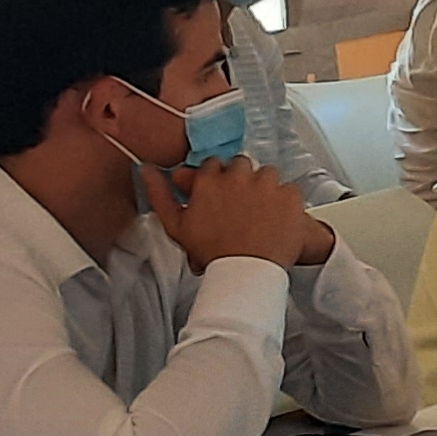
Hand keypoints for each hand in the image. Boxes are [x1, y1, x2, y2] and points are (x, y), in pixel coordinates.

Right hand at [144, 159, 309, 269]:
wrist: (248, 271)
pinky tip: (278, 218)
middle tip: (242, 203)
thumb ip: (159, 194)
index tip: (222, 193)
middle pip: (241, 165)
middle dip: (240, 179)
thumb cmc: (213, 252)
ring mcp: (267, 183)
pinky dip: (285, 201)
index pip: (213, 164)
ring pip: (267, 174)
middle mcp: (238, 176)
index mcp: (209, 181)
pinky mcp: (290, 194)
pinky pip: (290, 188)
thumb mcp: (176, 225)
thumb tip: (147, 170)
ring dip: (264, 187)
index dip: (218, 179)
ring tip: (261, 212)